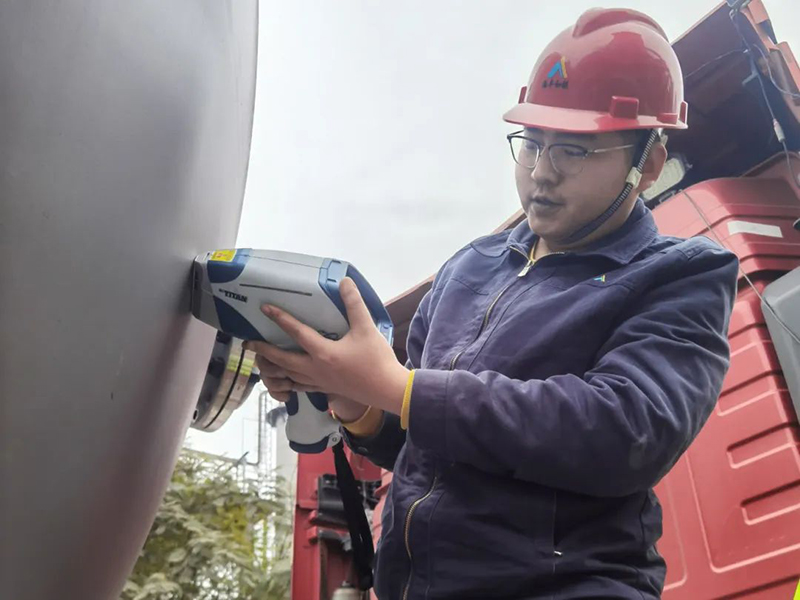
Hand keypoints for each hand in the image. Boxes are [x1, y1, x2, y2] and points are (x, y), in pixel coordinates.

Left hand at [244, 277, 409, 415]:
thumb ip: (354, 304)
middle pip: (282, 360)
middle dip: (263, 351)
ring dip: (272, 368)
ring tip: (261, 361)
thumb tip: (345, 282)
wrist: (387, 390)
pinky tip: (285, 379)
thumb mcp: (367, 328)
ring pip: (287, 377)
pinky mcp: (325, 389)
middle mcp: (316, 369)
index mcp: (324, 353)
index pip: (296, 333)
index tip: (265, 308)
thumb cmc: (377, 359)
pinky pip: (299, 387)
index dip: (280, 318)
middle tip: (249, 343)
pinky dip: (287, 383)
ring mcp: (319, 382)